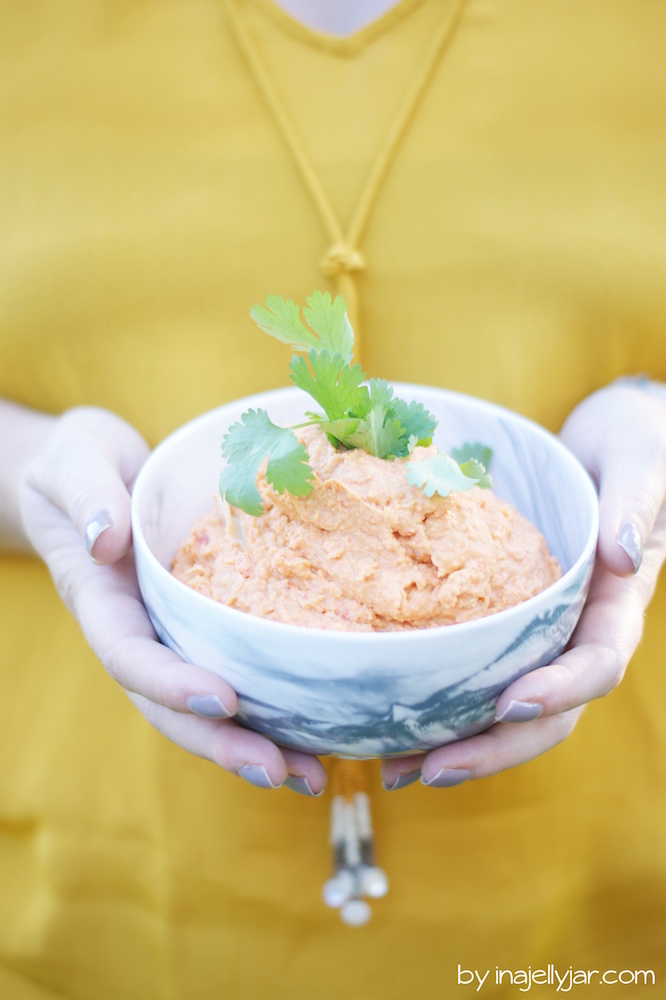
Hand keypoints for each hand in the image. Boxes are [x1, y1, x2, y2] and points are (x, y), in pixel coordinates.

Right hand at [19, 406, 326, 795]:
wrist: (94, 472)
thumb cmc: (80, 464)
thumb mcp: (72, 464)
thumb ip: (85, 495)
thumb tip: (107, 541)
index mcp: (103, 602)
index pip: (129, 654)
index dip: (169, 683)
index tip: (220, 698)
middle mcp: (140, 631)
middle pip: (172, 705)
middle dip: (222, 743)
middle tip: (279, 771)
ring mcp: (173, 634)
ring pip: (208, 704)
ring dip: (256, 742)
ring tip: (313, 774)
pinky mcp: (207, 624)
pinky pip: (237, 669)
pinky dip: (274, 704)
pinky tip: (321, 726)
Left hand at [381, 381, 665, 790]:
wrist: (608, 441)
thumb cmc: (633, 443)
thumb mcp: (638, 459)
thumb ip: (633, 502)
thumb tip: (620, 555)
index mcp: (616, 603)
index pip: (598, 663)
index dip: (561, 690)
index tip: (512, 703)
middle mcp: (578, 629)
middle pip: (548, 711)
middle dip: (494, 747)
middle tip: (430, 768)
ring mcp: (541, 630)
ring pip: (508, 706)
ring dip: (458, 743)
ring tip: (397, 767)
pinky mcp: (505, 618)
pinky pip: (477, 668)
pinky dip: (441, 699)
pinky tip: (391, 717)